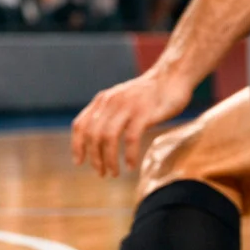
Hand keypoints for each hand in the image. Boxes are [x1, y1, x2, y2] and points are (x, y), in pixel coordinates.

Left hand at [71, 72, 192, 177]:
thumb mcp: (121, 100)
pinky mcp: (144, 113)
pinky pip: (131, 138)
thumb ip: (108, 114)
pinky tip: (130, 166)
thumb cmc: (148, 94)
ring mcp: (127, 106)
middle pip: (93, 135)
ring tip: (114, 173)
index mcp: (102, 100)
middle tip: (102, 174)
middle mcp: (110, 102)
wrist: (172, 76)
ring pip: (108, 138)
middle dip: (94, 158)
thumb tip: (97, 139)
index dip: (77, 146)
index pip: (80, 125)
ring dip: (109, 159)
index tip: (79, 162)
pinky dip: (129, 155)